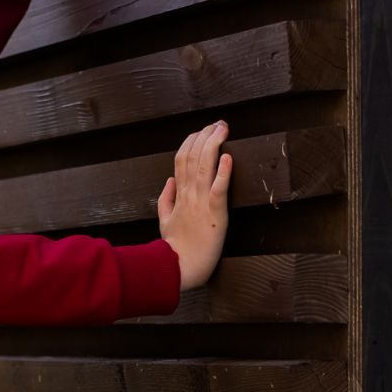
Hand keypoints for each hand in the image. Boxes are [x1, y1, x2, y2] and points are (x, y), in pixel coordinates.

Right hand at [157, 121, 231, 290]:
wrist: (178, 268)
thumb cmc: (174, 248)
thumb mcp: (164, 221)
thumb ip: (165, 199)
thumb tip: (169, 181)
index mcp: (179, 195)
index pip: (182, 159)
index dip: (192, 141)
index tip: (202, 130)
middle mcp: (189, 194)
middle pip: (194, 156)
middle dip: (206, 135)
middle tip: (218, 123)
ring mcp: (200, 203)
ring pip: (205, 166)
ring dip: (214, 144)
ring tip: (223, 129)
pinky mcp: (214, 214)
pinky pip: (218, 189)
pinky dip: (223, 172)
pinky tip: (228, 157)